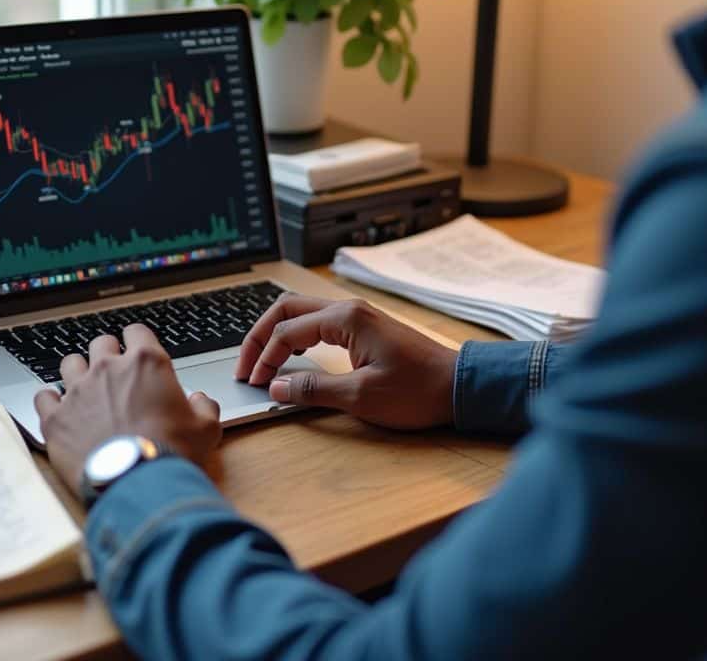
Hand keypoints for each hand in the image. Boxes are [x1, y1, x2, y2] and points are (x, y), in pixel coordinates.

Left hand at [34, 324, 221, 493]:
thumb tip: (201, 401)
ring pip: (69, 363)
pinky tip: (58, 409)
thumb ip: (204, 408)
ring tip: (84, 388)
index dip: (138, 340)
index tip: (138, 350)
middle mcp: (108, 369)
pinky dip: (50, 401)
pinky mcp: (56, 417)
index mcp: (146, 364)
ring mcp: (78, 391)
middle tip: (113, 372)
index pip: (137, 332)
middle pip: (100, 343)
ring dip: (77, 372)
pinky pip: (43, 397)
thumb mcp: (206, 430)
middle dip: (107, 353)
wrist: (136, 482)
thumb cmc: (171, 453)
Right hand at [235, 294, 457, 429]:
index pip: (287, 331)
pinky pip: (319, 323)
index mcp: (346, 319)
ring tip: (263, 362)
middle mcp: (349, 310)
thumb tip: (276, 386)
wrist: (459, 387)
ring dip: (278, 335)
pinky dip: (298, 337)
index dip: (265, 357)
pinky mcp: (365, 329)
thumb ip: (313, 389)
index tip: (255, 382)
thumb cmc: (417, 390)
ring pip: (302, 314)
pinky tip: (292, 357)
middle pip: (288, 310)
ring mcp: (358, 317)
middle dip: (261, 337)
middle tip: (246, 366)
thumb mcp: (360, 396)